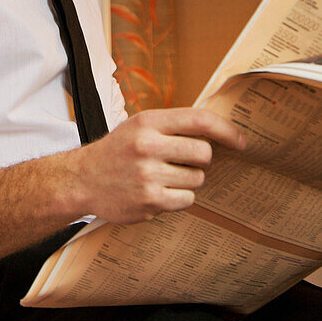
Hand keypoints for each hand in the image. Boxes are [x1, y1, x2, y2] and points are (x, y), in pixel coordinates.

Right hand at [68, 108, 245, 223]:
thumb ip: (171, 127)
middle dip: (199, 161)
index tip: (241, 140)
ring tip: (161, 178)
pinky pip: (186, 200)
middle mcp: (148, 145)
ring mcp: (148, 174)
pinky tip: (157, 193)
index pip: (199, 120)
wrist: (80, 180)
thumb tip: (217, 133)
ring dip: (186, 181)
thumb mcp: (138, 127)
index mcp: (148, 122)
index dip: (226, 129)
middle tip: (181, 163)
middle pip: (204, 154)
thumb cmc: (115, 152)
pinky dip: (177, 199)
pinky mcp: (149, 200)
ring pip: (196, 179)